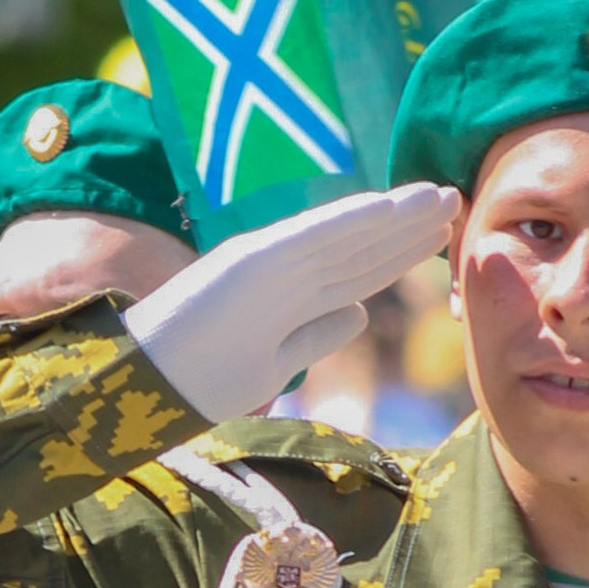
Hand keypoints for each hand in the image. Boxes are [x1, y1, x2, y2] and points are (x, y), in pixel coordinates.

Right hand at [123, 183, 458, 424]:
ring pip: (346, 238)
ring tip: (443, 197)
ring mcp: (264, 264)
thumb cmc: (188, 381)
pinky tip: (391, 206)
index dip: (400, 249)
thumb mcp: (269, 364)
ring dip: (398, 217)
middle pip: (359, 248)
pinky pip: (310, 239)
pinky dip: (352, 220)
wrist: (131, 390)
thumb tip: (358, 313)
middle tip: (457, 198)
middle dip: (410, 227)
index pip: (355, 269)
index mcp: (284, 290)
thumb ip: (313, 335)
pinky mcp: (248, 263)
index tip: (441, 234)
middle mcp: (277, 268)